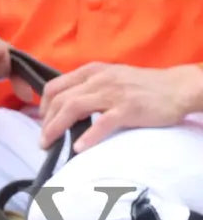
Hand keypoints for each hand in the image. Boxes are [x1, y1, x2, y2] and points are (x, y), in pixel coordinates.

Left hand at [40, 63, 202, 151]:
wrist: (177, 88)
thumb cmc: (142, 87)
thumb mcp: (110, 79)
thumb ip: (88, 88)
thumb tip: (65, 107)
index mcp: (92, 72)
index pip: (55, 87)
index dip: (43, 107)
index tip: (42, 123)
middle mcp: (99, 80)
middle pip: (61, 99)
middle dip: (46, 122)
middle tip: (43, 142)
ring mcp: (114, 93)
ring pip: (74, 108)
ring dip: (57, 128)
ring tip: (50, 145)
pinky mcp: (129, 108)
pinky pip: (103, 122)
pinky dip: (88, 136)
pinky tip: (78, 148)